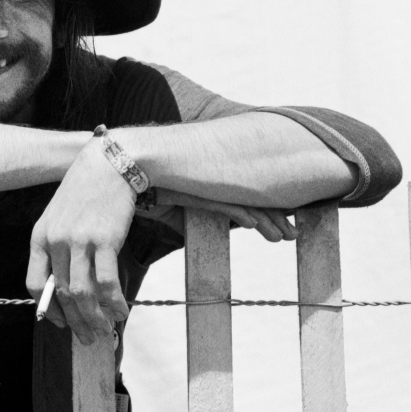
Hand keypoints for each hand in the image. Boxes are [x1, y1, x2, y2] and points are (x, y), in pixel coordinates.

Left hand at [25, 138, 132, 344]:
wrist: (107, 166)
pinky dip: (114, 302)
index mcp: (39, 237)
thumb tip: (66, 286)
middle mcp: (56, 240)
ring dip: (95, 318)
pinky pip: (107, 282)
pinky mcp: (105, 240)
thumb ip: (57, 248)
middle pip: (62, 294)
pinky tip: (122, 311)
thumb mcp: (59, 218)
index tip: (60, 322)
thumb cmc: (84, 193)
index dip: (47, 309)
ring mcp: (80, 240)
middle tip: (88, 338)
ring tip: (105, 330)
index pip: (35, 283)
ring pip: (83, 293)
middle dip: (76, 322)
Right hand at [138, 188, 295, 241]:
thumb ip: (180, 220)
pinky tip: (254, 225)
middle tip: (295, 233)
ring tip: (283, 237)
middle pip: (251, 197)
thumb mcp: (167, 210)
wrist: (115, 174)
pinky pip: (220, 204)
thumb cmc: (140, 192)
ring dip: (266, 219)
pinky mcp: (190, 192)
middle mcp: (209, 182)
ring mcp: (201, 185)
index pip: (244, 197)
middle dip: (276, 215)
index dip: (266, 210)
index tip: (284, 225)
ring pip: (241, 201)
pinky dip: (240, 214)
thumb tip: (184, 233)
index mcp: (207, 185)